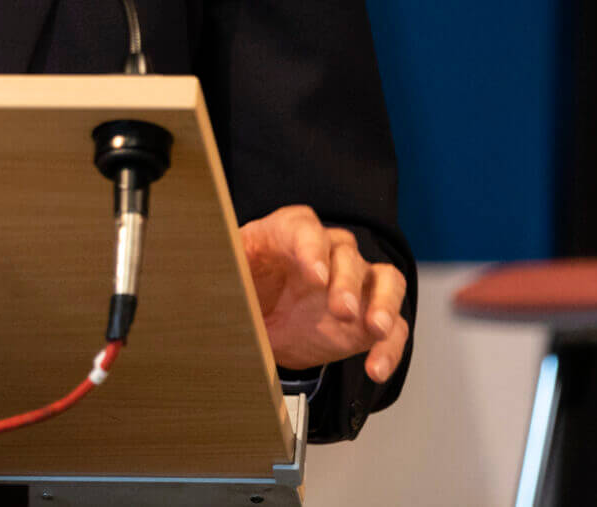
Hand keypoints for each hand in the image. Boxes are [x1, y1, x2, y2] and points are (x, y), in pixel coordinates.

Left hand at [240, 204, 408, 381]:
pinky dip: (388, 348)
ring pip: (385, 280)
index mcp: (287, 233)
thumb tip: (203, 273)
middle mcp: (328, 252)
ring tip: (374, 328)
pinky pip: (392, 328)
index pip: (305, 227)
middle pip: (347, 254)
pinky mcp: (369, 317)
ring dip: (382, 303)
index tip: (314, 275)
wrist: (260, 322)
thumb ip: (224, 268)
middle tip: (340, 310)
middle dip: (346, 281)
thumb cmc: (244, 285)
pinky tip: (375, 368)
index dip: (312, 247)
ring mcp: (355, 283)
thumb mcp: (227, 274)